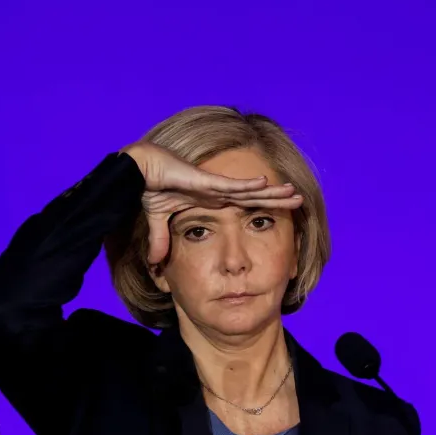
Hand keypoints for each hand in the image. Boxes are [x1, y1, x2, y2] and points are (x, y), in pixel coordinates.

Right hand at [122, 142, 302, 263]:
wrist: (135, 171)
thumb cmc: (147, 188)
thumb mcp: (158, 220)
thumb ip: (160, 239)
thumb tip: (154, 262)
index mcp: (210, 200)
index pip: (243, 205)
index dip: (262, 207)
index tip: (281, 210)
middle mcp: (217, 192)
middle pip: (254, 198)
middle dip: (276, 199)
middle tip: (300, 200)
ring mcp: (213, 186)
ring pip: (250, 191)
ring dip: (272, 192)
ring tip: (294, 192)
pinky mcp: (204, 181)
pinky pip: (230, 185)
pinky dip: (247, 185)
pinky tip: (266, 183)